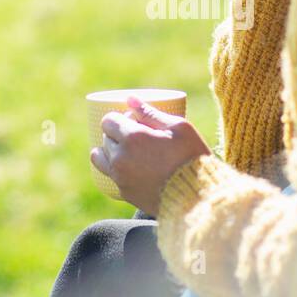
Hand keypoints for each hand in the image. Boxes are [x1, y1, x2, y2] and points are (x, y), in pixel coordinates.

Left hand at [90, 95, 212, 216]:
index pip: (108, 120)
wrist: (196, 197)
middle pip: (106, 138)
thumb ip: (151, 113)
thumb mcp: (178, 128)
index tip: (134, 121)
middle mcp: (120, 158)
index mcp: (132, 137)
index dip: (121, 118)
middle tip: (138, 137)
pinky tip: (133, 169)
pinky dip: (117, 170)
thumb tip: (130, 99)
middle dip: (117, 134)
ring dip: (109, 152)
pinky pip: (111, 176)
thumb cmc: (191, 158)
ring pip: (100, 159)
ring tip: (127, 152)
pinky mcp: (125, 193)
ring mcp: (120, 177)